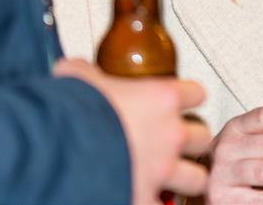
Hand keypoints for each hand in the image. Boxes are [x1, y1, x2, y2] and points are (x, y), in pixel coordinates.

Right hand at [55, 58, 210, 203]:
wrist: (59, 148)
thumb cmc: (72, 110)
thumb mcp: (78, 76)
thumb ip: (89, 73)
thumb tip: (78, 70)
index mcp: (161, 98)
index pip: (197, 93)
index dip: (187, 97)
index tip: (179, 102)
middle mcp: (170, 134)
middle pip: (203, 137)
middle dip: (191, 141)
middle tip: (175, 142)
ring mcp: (162, 171)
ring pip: (198, 178)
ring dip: (185, 177)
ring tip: (171, 178)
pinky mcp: (147, 201)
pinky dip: (158, 203)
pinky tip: (147, 198)